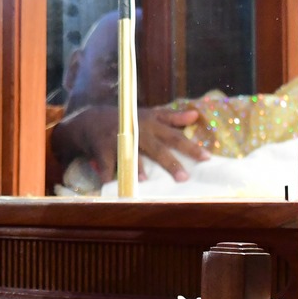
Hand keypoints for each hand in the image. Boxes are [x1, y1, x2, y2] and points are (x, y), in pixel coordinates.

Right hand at [51, 105, 206, 183]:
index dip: (190, 147)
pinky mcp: (101, 148)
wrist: (91, 119)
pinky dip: (108, 174)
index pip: (174, 136)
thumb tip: (196, 115)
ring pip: (130, 154)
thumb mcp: (149, 114)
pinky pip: (106, 163)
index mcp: (151, 125)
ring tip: (145, 180)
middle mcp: (137, 131)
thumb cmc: (125, 119)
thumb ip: (172, 118)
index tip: (206, 158)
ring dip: (137, 167)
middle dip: (170, 163)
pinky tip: (112, 184)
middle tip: (184, 178)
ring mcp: (118, 139)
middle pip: (157, 148)